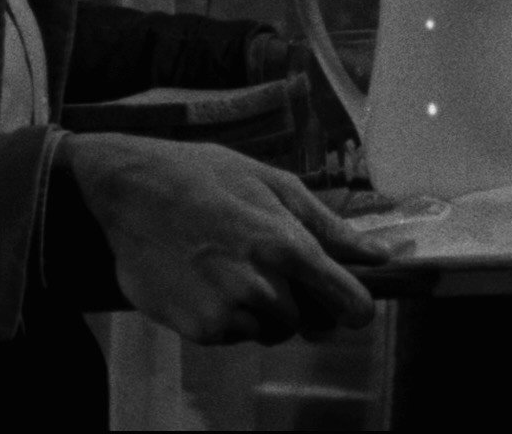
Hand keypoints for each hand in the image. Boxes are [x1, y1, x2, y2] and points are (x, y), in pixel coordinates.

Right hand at [59, 132, 390, 344]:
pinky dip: (229, 318)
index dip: (356, 307)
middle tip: (264, 265)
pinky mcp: (199, 329)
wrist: (130, 191)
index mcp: (285, 244)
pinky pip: (235, 336)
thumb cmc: (205, 176)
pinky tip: (207, 283)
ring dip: (261, 311)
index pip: (347, 302)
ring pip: (270, 330)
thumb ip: (329, 226)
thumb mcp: (271, 183)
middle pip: (307, 320)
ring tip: (231, 269)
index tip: (352, 305)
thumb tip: (380, 256)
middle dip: (296, 299)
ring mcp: (228, 311)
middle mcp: (261, 284)